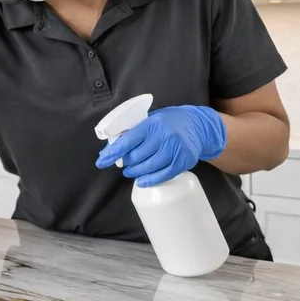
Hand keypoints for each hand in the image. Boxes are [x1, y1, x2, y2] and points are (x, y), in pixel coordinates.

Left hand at [96, 105, 226, 186]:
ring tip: (130, 171)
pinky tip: (142, 180)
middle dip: (126, 162)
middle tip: (123, 163)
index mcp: (152, 124)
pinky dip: (150, 180)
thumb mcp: (150, 120)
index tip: (102, 161)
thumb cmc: (169, 122)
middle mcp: (164, 136)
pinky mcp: (183, 161)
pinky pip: (163, 175)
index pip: (128, 140)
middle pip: (137, 156)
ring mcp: (175, 149)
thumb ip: (132, 132)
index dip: (113, 153)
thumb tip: (110, 149)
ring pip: (148, 167)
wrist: (198, 125)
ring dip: (135, 172)